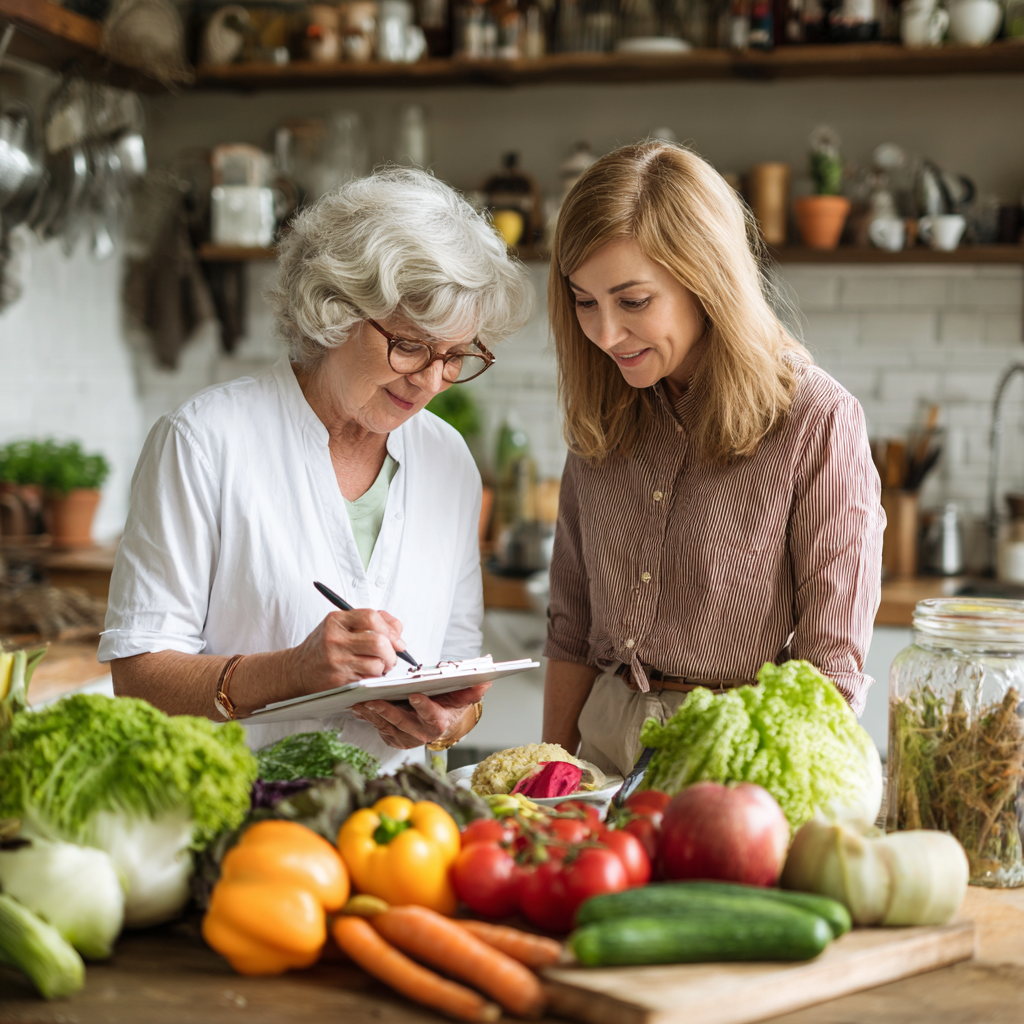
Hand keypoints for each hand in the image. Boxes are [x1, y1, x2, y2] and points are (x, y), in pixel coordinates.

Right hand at [290, 609, 407, 695]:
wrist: (298, 670)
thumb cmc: (324, 646)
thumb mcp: (341, 625)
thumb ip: (370, 621)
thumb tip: (397, 629)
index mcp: (336, 620)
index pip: (371, 617)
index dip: (389, 629)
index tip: (396, 639)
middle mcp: (335, 639)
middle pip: (378, 642)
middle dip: (392, 652)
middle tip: (391, 657)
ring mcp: (336, 661)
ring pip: (376, 664)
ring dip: (383, 668)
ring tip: (376, 666)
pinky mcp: (339, 680)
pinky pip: (368, 679)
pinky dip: (373, 678)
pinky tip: (365, 674)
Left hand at [350, 682, 490, 749]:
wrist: (440, 720)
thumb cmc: (449, 704)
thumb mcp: (462, 696)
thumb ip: (473, 689)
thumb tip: (486, 681)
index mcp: (440, 722)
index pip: (432, 716)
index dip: (424, 707)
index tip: (414, 695)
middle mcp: (423, 734)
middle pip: (403, 723)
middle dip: (388, 711)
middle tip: (374, 699)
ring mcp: (406, 738)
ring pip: (388, 726)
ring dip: (373, 714)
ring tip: (362, 701)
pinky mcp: (394, 738)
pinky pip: (379, 729)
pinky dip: (369, 718)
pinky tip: (360, 707)